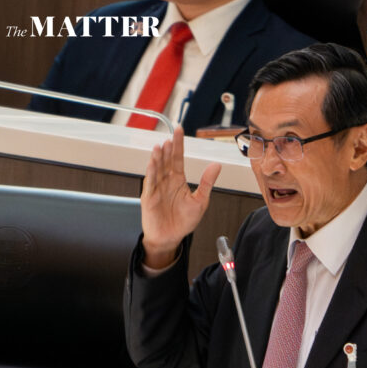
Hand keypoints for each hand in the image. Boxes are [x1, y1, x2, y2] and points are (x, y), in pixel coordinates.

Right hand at [140, 125, 221, 268]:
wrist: (170, 238)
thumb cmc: (183, 221)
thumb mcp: (200, 201)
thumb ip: (207, 183)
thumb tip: (217, 165)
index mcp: (178, 180)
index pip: (178, 158)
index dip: (178, 144)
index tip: (179, 129)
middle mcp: (166, 181)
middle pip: (167, 161)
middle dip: (169, 149)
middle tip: (172, 137)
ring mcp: (156, 188)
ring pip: (157, 169)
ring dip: (159, 158)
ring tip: (161, 146)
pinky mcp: (149, 198)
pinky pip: (150, 183)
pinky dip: (152, 173)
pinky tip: (153, 162)